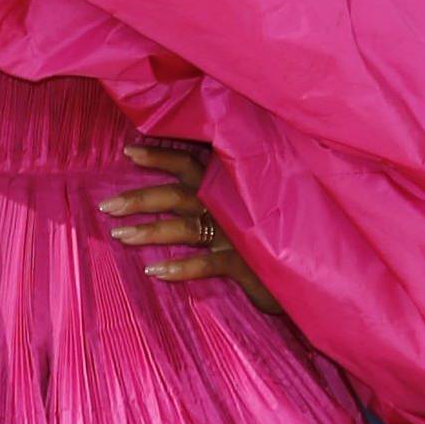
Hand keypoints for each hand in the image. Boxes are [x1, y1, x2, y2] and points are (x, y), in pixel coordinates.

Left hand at [97, 141, 290, 319]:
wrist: (318, 263)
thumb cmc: (279, 233)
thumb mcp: (251, 205)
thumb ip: (224, 193)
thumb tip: (188, 191)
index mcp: (229, 185)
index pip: (189, 161)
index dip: (158, 156)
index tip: (128, 151)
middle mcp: (230, 202)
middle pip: (177, 194)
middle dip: (139, 199)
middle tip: (106, 206)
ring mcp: (238, 231)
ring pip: (185, 227)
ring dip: (150, 232)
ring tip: (120, 237)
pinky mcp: (246, 260)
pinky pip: (206, 263)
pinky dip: (180, 268)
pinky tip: (154, 272)